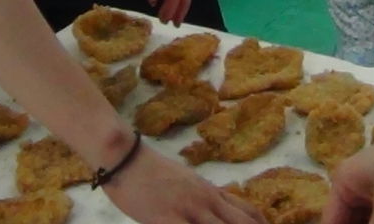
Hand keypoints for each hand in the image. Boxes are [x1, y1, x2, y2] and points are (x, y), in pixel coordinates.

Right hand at [102, 142, 265, 223]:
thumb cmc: (152, 172)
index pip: (248, 212)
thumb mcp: (187, 182)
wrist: (125, 157)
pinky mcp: (166, 219)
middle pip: (240, 223)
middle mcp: (206, 201)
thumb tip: (222, 207)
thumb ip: (205, 196)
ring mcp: (188, 209)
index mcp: (211, 192)